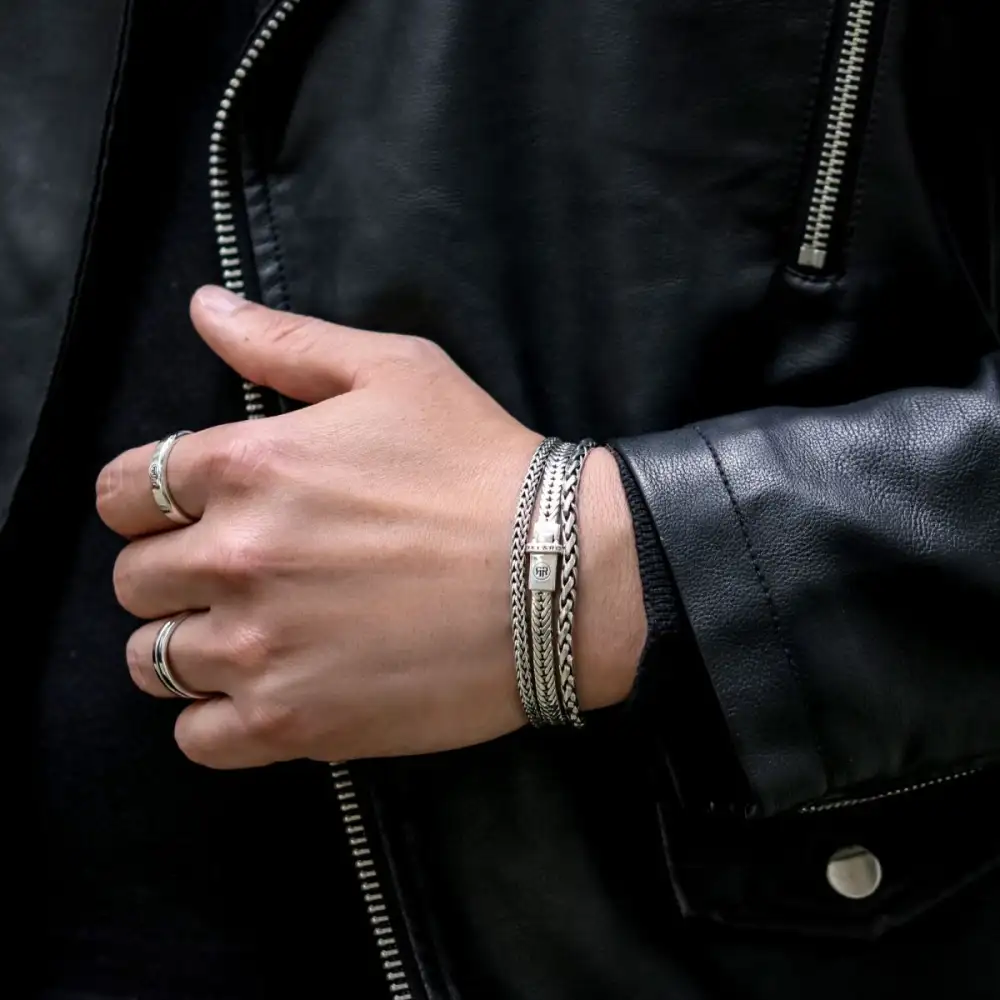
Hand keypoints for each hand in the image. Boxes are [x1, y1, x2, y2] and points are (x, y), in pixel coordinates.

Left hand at [97, 287, 644, 767]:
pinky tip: (261, 691)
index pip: (122, 491)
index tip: (186, 510)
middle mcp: (236, 558)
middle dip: (169, 571)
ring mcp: (261, 649)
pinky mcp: (296, 722)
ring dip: (185, 645)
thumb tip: (204, 308)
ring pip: (152, 660)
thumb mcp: (396, 373)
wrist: (563, 576)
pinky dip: (214, 719)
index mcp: (248, 466)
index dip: (145, 499)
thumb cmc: (482, 466)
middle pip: (132, 579)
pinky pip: (197, 737)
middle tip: (235, 571)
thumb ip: (287, 342)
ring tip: (245, 634)